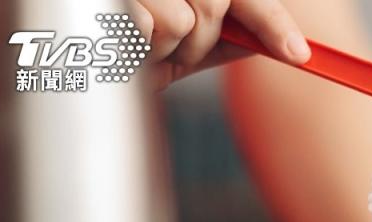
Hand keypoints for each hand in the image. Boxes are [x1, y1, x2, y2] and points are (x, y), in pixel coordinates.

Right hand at [129, 0, 310, 88]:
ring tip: (139, 47)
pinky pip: (155, 26)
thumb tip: (281, 42)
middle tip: (169, 49)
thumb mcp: (188, 45)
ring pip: (186, 19)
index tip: (299, 55)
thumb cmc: (128, 51)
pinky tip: (120, 45)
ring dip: (167, 48)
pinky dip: (141, 48)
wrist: (72, 66)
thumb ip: (232, 34)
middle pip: (216, 3)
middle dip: (201, 40)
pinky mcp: (119, 2)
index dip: (273, 22)